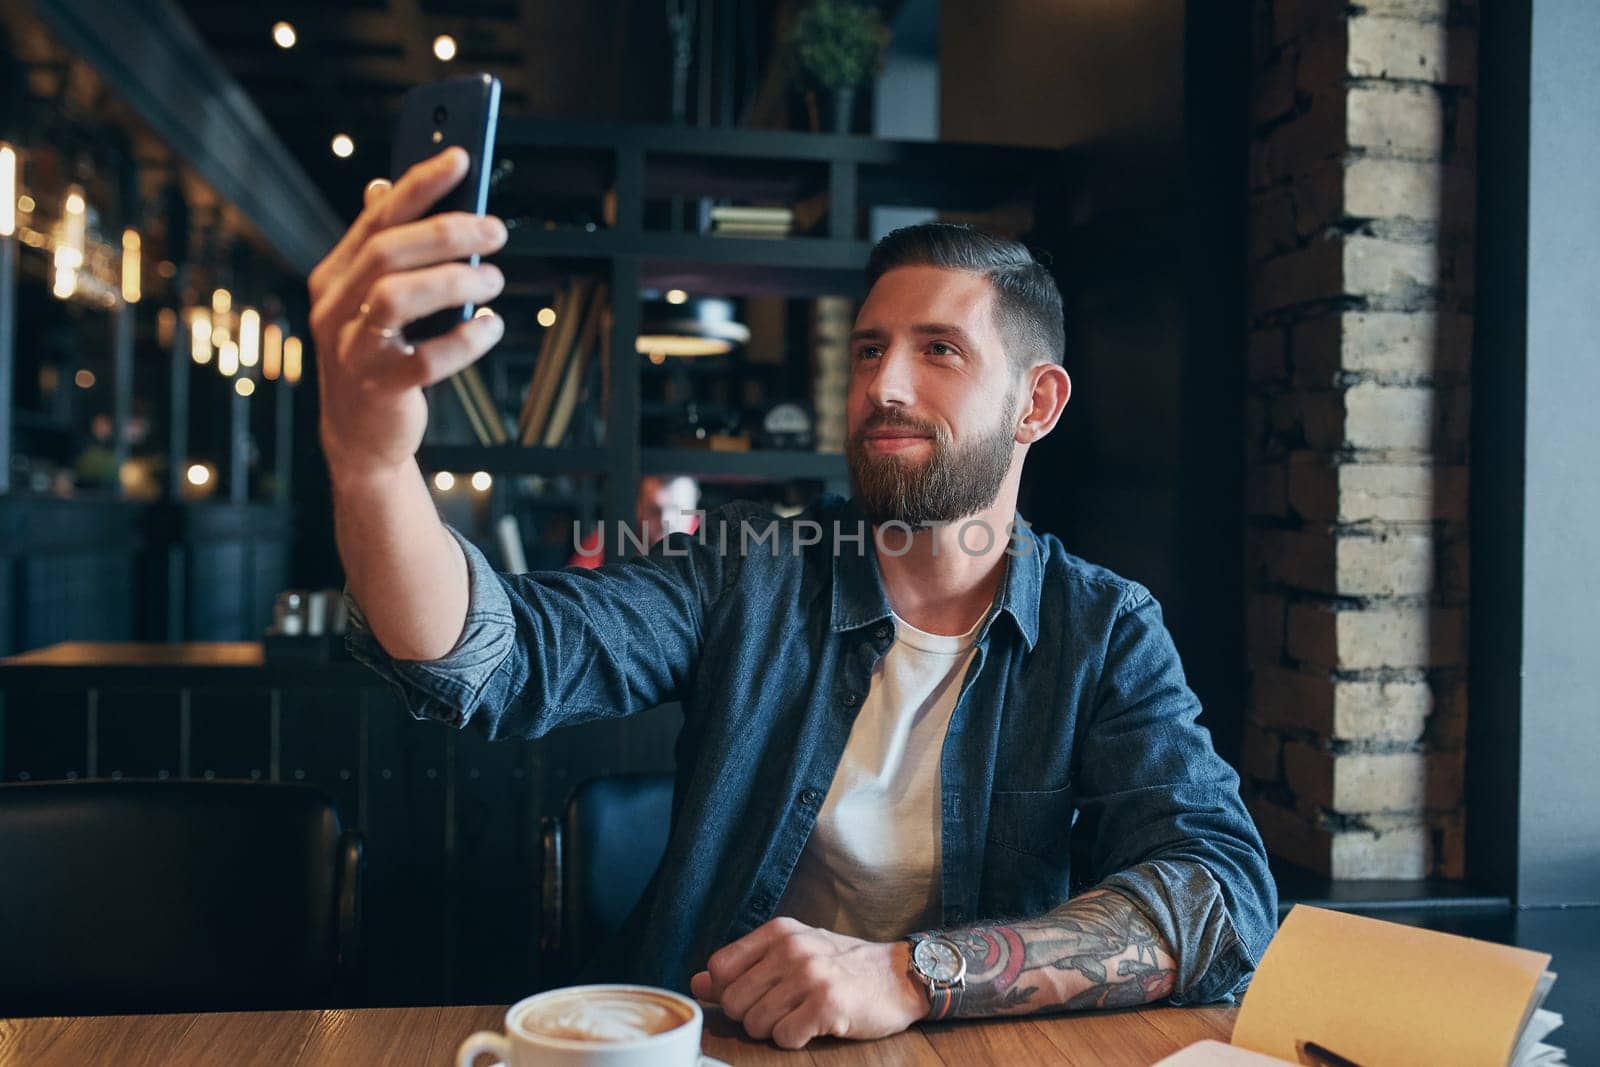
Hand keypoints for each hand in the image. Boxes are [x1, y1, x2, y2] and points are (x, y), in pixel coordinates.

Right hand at [308, 146, 508, 483]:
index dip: (419, 184)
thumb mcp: (368, 298)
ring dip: (455, 280)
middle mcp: (336, 307)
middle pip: (386, 251)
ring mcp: (354, 348)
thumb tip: (382, 185)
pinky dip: (466, 339)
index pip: (377, 217)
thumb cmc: (376, 355)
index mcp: (335, 276)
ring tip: (494, 278)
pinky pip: (426, 358)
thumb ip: (378, 247)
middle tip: (495, 229)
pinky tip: (491, 326)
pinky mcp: (380, 387)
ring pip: (397, 296)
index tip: (461, 157)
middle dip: (446, 231)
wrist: (360, 435)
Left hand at [689, 917, 929, 1048]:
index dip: (730, 991)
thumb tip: (697, 984)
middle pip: (733, 1002)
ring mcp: (810, 975)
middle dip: (752, 1016)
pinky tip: (815, 1025)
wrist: (898, 976)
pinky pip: (784, 1038)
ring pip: (755, 1023)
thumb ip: (742, 967)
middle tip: (782, 1010)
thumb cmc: (842, 966)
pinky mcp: (827, 1004)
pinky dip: (796, 1039)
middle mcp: (791, 948)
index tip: (755, 995)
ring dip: (774, 1030)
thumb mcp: (792, 953)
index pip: (719, 969)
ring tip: (800, 1016)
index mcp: (778, 931)